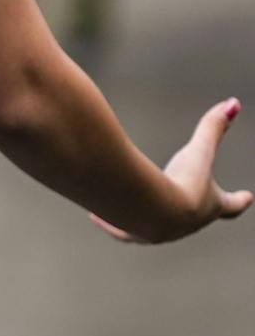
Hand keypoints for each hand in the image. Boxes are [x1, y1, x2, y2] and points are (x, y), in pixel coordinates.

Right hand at [92, 99, 251, 242]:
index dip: (240, 199)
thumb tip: (234, 102)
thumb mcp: (200, 151)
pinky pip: (123, 230)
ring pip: (158, 226)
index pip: (232, 204)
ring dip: (152, 218)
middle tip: (194, 207)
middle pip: (196, 218)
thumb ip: (214, 127)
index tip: (249, 197)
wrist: (155, 209)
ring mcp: (162, 232)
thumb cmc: (183, 182)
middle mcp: (189, 224)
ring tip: (142, 213)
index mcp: (210, 206)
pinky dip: (112, 223)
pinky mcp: (135, 233)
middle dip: (195, 211)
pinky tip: (96, 217)